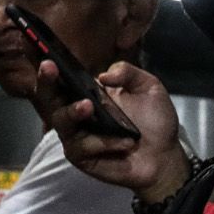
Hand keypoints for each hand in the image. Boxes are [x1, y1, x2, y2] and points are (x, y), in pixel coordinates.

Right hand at [39, 60, 188, 202]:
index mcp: (89, 93)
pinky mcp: (81, 157)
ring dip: (72, 112)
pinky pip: (81, 147)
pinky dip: (103, 142)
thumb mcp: (149, 88)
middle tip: (50, 68)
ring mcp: (77, 135)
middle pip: (50, 97)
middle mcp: (77, 113)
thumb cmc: (154, 121)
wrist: (166, 155)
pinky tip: (125, 141)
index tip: (49, 56)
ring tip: (89, 106)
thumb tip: (103, 75)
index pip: (63, 78)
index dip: (51, 67)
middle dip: (47, 82)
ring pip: (61, 121)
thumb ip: (128, 73)